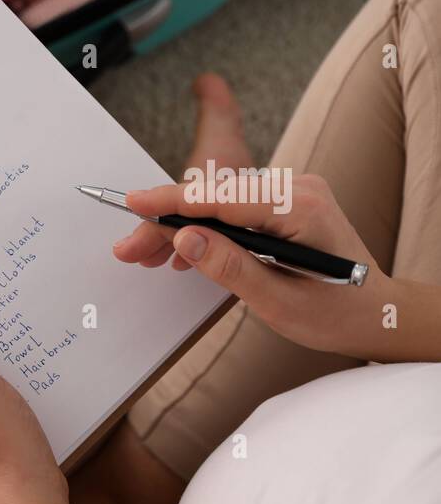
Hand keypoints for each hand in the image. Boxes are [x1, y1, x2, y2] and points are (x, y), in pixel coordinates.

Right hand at [113, 174, 396, 358]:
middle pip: (213, 199)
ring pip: (216, 203)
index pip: (222, 198)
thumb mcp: (278, 301)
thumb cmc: (335, 313)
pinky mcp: (283, 204)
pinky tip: (180, 252)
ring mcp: (291, 193)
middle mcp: (297, 190)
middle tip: (128, 249)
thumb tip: (184, 238)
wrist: (373, 313)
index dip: (172, 200)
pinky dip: (202, 228)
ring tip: (144, 255)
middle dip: (166, 222)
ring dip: (179, 226)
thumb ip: (230, 267)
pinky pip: (231, 209)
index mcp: (301, 209)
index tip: (133, 203)